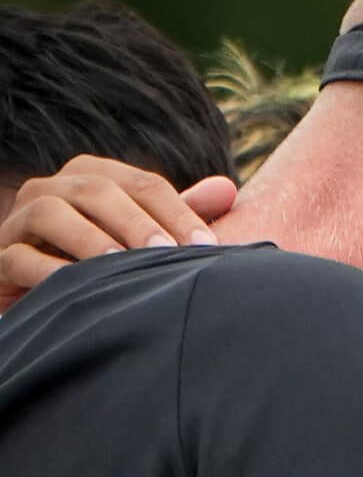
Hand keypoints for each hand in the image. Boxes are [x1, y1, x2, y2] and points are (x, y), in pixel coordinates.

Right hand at [0, 155, 237, 311]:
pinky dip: (49, 271)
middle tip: (169, 256)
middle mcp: (53, 189)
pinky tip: (81, 287)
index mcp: (92, 178)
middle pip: (98, 190)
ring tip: (123, 267)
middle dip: (138, 223)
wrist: (40, 299)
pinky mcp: (0, 257)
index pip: (143, 183)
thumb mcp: (141, 237)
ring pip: (51, 213)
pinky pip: (19, 257)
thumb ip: (177, 212)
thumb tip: (227, 188)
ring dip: (91, 240)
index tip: (207, 247)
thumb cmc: (101, 264)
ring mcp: (19, 221)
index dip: (178, 212)